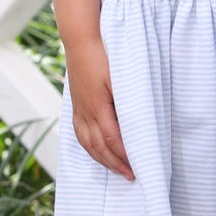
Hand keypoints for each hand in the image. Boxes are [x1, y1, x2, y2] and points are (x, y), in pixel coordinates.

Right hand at [66, 33, 133, 178]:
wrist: (82, 40)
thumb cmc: (105, 54)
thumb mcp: (121, 76)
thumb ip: (128, 100)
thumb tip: (139, 122)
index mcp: (98, 106)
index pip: (112, 139)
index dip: (124, 156)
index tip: (137, 168)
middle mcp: (86, 111)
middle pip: (99, 146)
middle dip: (115, 163)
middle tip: (131, 176)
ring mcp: (79, 109)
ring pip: (87, 143)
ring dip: (102, 159)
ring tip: (116, 169)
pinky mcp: (76, 106)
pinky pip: (79, 134)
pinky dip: (89, 147)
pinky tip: (96, 151)